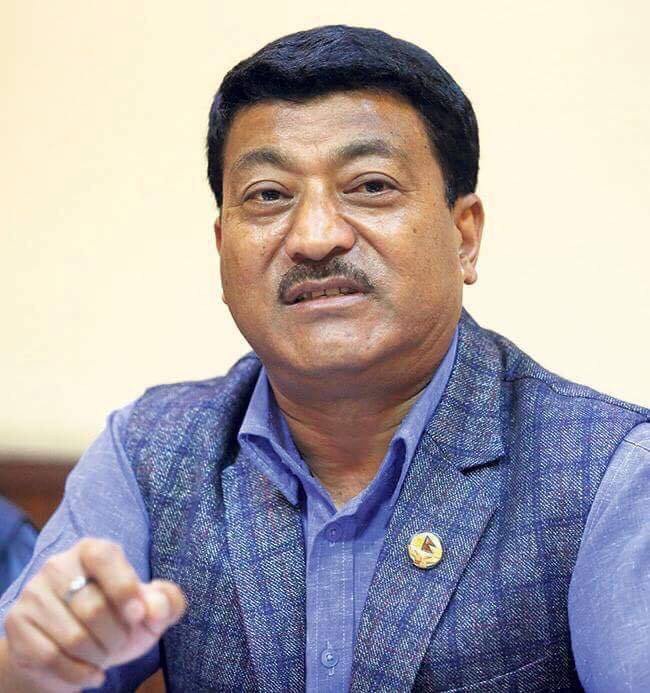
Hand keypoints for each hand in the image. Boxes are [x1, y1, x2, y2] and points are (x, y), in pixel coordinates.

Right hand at [1, 537, 185, 691]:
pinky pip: (50, 658)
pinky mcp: (18, 625)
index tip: (138, 616)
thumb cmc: (117, 619)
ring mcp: (34, 594)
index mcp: (92, 550)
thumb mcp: (148, 610)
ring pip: (72, 637)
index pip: (105, 558)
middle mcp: (58, 565)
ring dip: (98, 656)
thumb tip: (156, 609)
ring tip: (104, 655)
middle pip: (92, 608)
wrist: (72, 650)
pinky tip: (91, 673)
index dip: (125, 589)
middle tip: (120, 642)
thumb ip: (166, 601)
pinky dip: (79, 673)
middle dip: (117, 636)